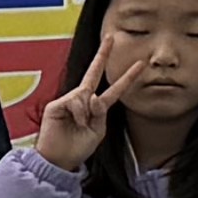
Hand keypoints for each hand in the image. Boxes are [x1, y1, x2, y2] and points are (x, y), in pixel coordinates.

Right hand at [28, 39, 128, 176]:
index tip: (140, 64)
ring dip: (87, 111)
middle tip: (111, 37)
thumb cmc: (77, 148)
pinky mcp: (56, 104)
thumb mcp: (97, 131)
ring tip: (80, 125)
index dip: (127, 77)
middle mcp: (83, 100)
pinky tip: (73, 122)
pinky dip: (78, 113)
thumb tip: (94, 97)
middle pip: (94, 73)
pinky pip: (75, 101)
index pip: (114, 89)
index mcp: (96, 108)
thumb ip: (100, 113)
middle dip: (102, 54)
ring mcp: (69, 100)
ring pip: (86, 94)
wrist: (58, 160)